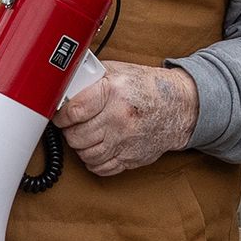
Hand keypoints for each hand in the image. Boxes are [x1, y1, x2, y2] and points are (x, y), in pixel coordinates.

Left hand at [58, 62, 197, 175]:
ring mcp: (125, 142)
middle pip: (76, 136)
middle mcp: (119, 119)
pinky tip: (97, 148)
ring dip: (81, 147)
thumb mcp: (119, 71)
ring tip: (85, 135)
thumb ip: (91, 79)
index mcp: (113, 93)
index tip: (60, 115)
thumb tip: (63, 86)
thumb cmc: (147, 87)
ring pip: (85, 155)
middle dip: (70, 131)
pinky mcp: (131, 158)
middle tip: (73, 125)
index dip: (61, 115)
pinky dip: (93, 161)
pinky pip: (100, 168)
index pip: (74, 111)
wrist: (180, 106)